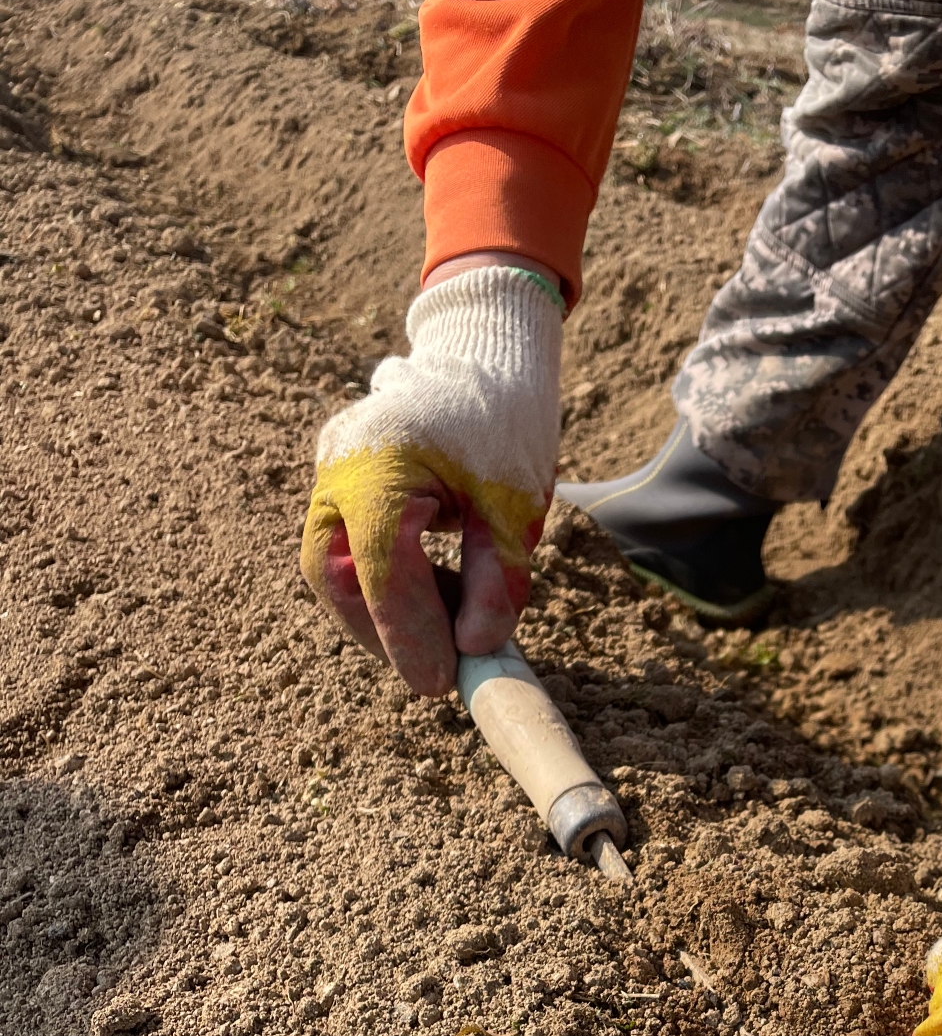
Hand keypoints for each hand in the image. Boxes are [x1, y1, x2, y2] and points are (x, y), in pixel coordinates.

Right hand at [300, 265, 562, 695]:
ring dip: (379, 611)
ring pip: (333, 566)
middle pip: (335, 575)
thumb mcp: (518, 507)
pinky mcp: (336, 476)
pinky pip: (344, 545)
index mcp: (384, 460)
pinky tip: (432, 591)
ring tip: (445, 624)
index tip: (440, 682)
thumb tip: (475, 647)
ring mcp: (330, 467)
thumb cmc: (506, 422)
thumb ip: (498, 579)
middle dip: (380, 632)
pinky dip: (381, 581)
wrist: (485, 354)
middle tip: (434, 667)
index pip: (381, 570)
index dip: (407, 634)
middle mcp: (340, 463)